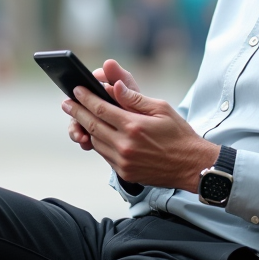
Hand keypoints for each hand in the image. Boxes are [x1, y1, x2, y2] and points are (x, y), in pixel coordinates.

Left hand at [63, 61, 219, 191]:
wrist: (192, 166)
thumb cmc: (179, 134)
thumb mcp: (161, 109)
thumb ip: (135, 98)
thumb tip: (114, 86)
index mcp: (134, 126)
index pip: (101, 109)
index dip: (85, 98)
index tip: (76, 90)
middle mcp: (125, 145)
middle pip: (92, 125)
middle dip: (77, 112)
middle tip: (67, 103)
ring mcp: (124, 161)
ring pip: (96, 141)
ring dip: (85, 128)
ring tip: (79, 117)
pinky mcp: (125, 173)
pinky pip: (105, 155)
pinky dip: (98, 143)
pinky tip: (96, 134)